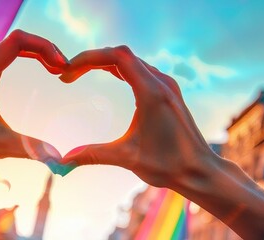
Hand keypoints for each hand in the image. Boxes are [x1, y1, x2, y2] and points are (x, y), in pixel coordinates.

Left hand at [0, 30, 68, 179]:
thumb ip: (32, 148)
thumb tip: (61, 159)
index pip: (17, 42)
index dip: (44, 47)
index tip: (61, 67)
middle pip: (14, 43)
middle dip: (42, 50)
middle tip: (63, 69)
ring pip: (5, 50)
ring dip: (31, 54)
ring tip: (53, 69)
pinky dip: (18, 61)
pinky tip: (31, 76)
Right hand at [59, 46, 263, 239]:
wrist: (201, 171)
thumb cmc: (169, 165)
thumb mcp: (127, 158)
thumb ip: (93, 155)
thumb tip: (62, 161)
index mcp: (152, 93)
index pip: (116, 57)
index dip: (88, 58)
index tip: (68, 72)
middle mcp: (161, 83)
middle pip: (121, 54)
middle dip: (92, 59)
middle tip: (68, 74)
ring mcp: (167, 86)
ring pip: (132, 60)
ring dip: (105, 62)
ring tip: (81, 73)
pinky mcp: (169, 92)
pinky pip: (141, 70)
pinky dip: (120, 69)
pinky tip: (109, 76)